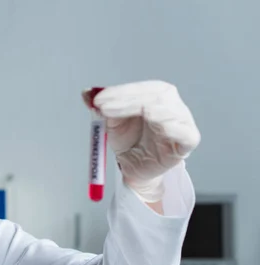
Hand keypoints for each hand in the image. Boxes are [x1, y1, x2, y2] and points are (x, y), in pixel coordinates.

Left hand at [84, 81, 200, 202]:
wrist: (133, 167)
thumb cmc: (128, 141)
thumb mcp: (111, 122)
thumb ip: (102, 107)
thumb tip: (86, 93)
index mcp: (155, 96)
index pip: (142, 88)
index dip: (120, 92)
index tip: (97, 99)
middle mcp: (171, 106)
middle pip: (157, 95)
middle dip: (128, 100)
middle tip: (103, 108)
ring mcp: (181, 124)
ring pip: (172, 111)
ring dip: (149, 110)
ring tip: (133, 113)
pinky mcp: (186, 143)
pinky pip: (186, 134)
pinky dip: (174, 128)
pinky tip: (161, 126)